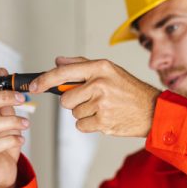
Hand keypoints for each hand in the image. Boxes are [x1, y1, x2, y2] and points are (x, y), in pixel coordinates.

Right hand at [0, 68, 29, 187]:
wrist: (5, 168)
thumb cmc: (4, 141)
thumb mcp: (7, 117)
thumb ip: (5, 101)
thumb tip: (6, 78)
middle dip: (1, 97)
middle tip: (21, 97)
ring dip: (12, 121)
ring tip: (26, 123)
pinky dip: (11, 140)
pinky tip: (21, 139)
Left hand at [30, 56, 160, 136]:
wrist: (153, 111)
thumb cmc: (131, 90)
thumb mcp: (110, 70)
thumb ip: (82, 65)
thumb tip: (58, 62)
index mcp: (100, 68)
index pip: (63, 73)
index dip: (44, 80)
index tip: (34, 86)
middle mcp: (99, 84)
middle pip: (66, 100)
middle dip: (74, 102)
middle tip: (92, 100)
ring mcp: (101, 104)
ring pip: (75, 114)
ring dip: (85, 113)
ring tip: (105, 109)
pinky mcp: (103, 122)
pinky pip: (81, 126)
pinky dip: (90, 125)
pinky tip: (105, 118)